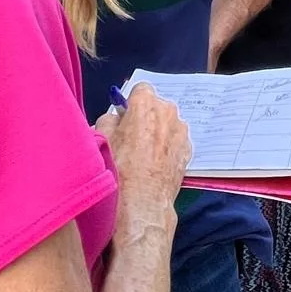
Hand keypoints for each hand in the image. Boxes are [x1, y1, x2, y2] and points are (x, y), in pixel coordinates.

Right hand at [95, 84, 190, 239]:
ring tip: (144, 154)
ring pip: (167, 123)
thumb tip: (116, 118)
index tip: (125, 117)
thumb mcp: (102, 138)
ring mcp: (181, 131)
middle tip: (131, 137)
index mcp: (146, 104)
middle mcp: (168, 112)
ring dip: (158, 131)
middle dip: (145, 116)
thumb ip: (109, 119)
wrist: (142, 203)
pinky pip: (175, 140)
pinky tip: (155, 163)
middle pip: (156, 106)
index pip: (140, 89)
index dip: (131, 103)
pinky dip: (167, 146)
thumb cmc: (119, 170)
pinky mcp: (188, 150)